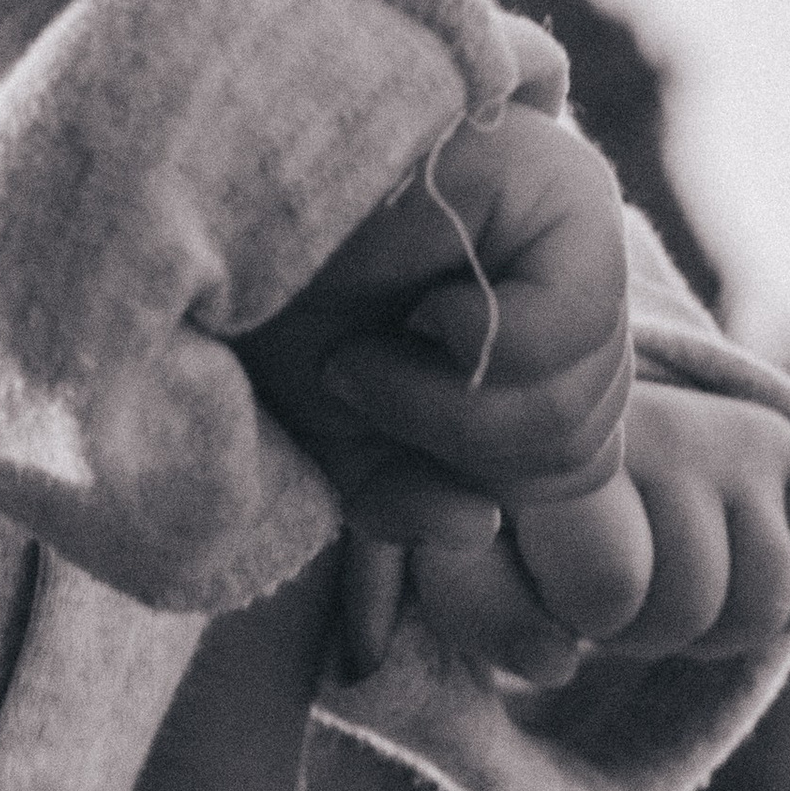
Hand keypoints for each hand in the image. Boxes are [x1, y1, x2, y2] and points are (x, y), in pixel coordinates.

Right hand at [241, 100, 641, 645]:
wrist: (201, 190)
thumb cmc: (255, 304)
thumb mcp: (339, 445)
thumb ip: (420, 515)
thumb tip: (519, 601)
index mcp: (529, 327)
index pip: (578, 472)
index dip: (493, 502)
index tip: (394, 455)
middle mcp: (568, 270)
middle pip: (587, 452)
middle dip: (465, 457)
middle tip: (362, 390)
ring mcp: (578, 223)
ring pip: (581, 408)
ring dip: (452, 416)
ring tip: (366, 355)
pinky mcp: (569, 189)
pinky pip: (564, 338)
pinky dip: (466, 361)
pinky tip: (404, 315)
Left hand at [393, 377, 789, 682]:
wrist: (555, 431)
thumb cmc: (500, 516)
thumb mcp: (460, 562)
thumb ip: (485, 613)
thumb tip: (556, 663)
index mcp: (560, 442)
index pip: (610, 584)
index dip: (587, 619)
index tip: (558, 587)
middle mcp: (659, 425)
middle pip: (693, 604)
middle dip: (646, 630)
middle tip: (610, 592)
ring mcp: (732, 435)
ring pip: (765, 600)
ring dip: (712, 627)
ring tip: (663, 582)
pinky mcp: (788, 452)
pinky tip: (730, 577)